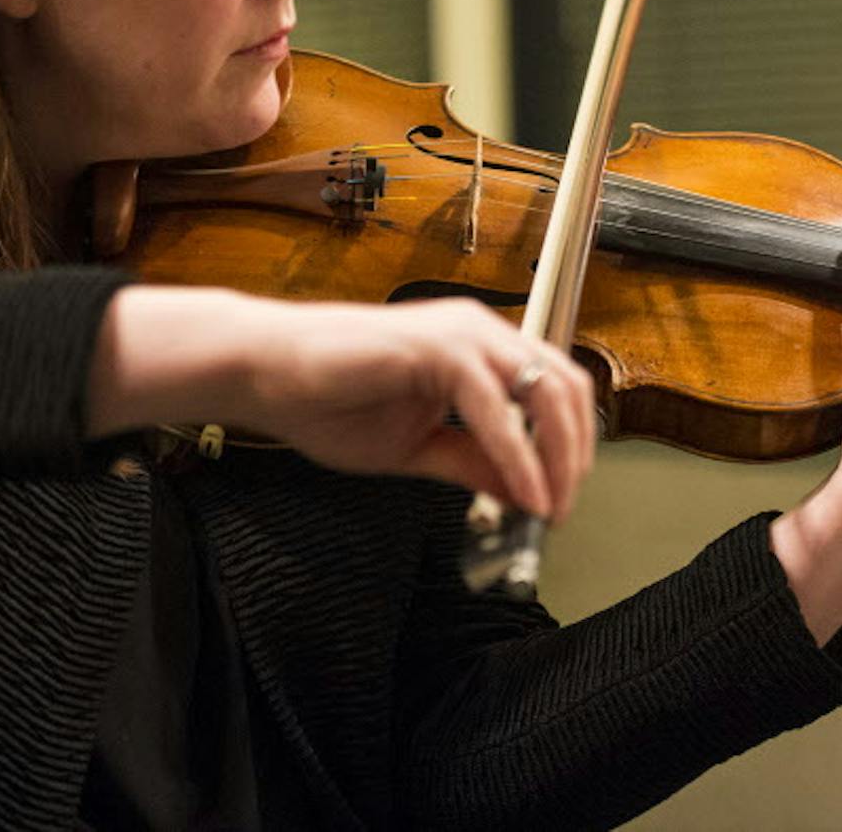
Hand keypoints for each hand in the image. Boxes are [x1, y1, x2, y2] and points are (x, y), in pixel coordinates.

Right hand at [89, 288, 594, 519]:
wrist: (266, 375)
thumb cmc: (328, 401)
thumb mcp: (416, 448)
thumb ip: (471, 463)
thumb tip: (522, 493)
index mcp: (478, 349)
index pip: (556, 388)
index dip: (571, 446)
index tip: (560, 501)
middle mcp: (479, 331)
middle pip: (566, 387)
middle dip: (575, 455)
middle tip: (561, 510)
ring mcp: (461, 333)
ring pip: (544, 390)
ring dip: (556, 456)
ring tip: (548, 507)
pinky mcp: (436, 347)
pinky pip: (495, 406)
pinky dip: (516, 454)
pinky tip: (518, 493)